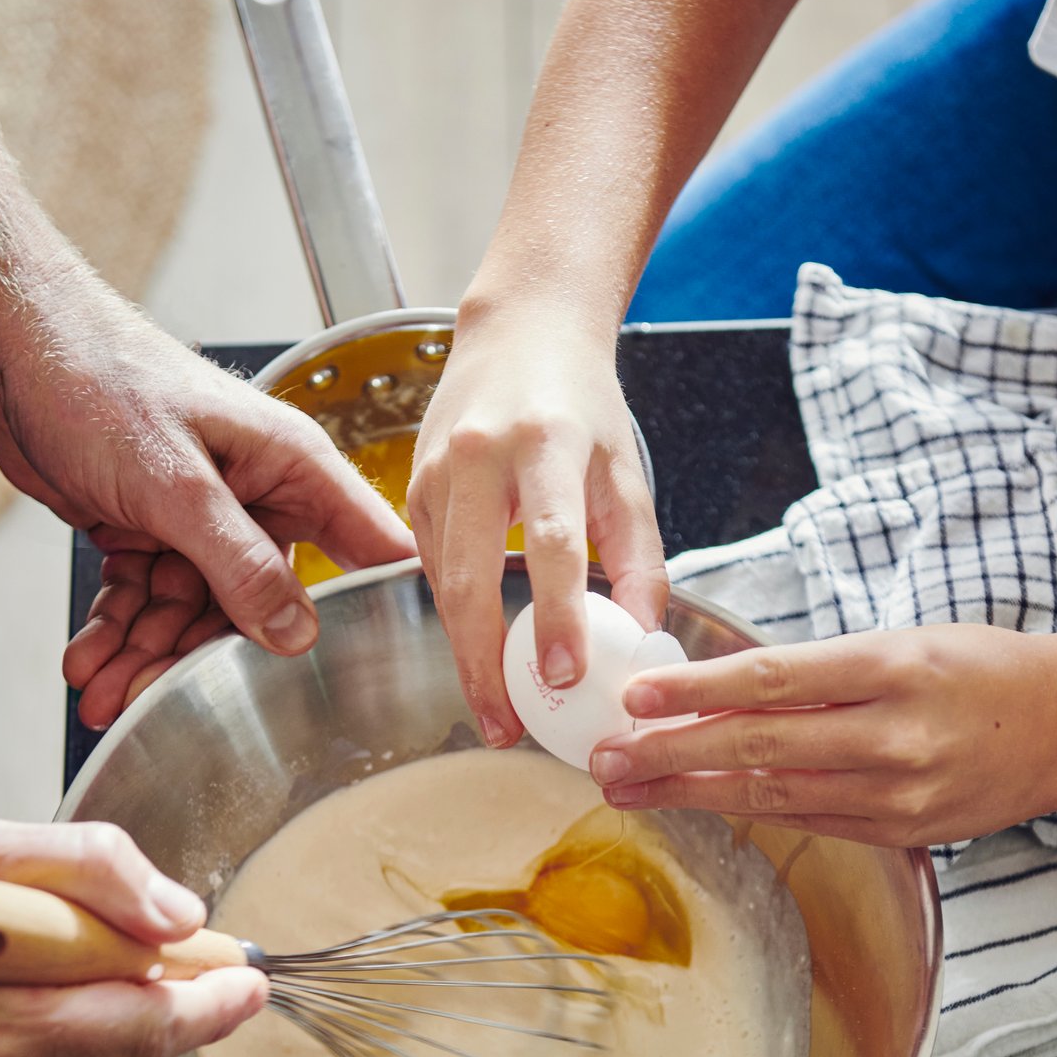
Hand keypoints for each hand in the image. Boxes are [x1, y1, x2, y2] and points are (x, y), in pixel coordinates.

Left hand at [0, 288, 413, 728]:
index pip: (368, 545)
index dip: (380, 607)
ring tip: (102, 691)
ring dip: (145, 654)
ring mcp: (206, 516)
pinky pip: (148, 598)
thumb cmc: (97, 375)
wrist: (11, 346)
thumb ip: (238, 562)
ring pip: (194, 611)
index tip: (380, 672)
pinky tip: (89, 659)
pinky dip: (117, 630)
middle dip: (203, 656)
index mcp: (292, 466)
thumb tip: (296, 632)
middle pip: (262, 604)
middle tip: (156, 699)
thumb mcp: (175, 484)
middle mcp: (258, 495)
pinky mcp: (154, 530)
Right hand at [407, 299, 668, 745]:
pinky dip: (455, 617)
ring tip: (496, 709)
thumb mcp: (625, 474)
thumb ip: (639, 559)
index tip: (564, 675)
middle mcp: (480, 456)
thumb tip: (643, 638)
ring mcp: (435, 472)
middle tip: (505, 726)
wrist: (521, 330)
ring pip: (441, 584)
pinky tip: (480, 653)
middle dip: (484, 664)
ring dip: (466, 654)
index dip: (556, 613)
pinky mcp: (413, 489)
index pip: (550, 542)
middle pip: (468, 580)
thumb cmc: (580, 403)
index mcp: (546, 444)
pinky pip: (430, 568)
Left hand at [589, 624, 1056, 846]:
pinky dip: (747, 812)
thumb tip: (717, 689)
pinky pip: (808, 822)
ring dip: (691, 794)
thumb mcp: (902, 643)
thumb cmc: (979, 669)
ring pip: (772, 797)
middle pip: (758, 746)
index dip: (695, 692)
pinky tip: (698, 806)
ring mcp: (897, 794)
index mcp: (890, 668)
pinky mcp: (902, 834)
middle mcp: (891, 735)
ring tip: (629, 790)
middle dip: (669, 756)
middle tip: (604, 759)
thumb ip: (817, 672)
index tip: (635, 696)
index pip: (772, 681)